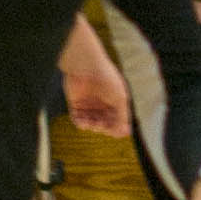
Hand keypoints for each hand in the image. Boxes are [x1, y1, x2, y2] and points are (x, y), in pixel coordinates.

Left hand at [60, 16, 131, 135]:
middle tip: (103, 126)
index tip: (119, 133)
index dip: (117, 128)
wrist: (86, 66)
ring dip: (93, 126)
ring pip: (91, 123)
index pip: (116, 119)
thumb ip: (122, 116)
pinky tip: (84, 123)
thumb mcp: (120, 98)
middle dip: (104, 127)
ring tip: (94, 124)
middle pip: (104, 123)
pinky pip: (78, 119)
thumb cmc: (107, 79)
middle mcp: (101, 103)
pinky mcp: (75, 103)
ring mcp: (88, 104)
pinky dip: (81, 124)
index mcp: (113, 100)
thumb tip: (125, 132)